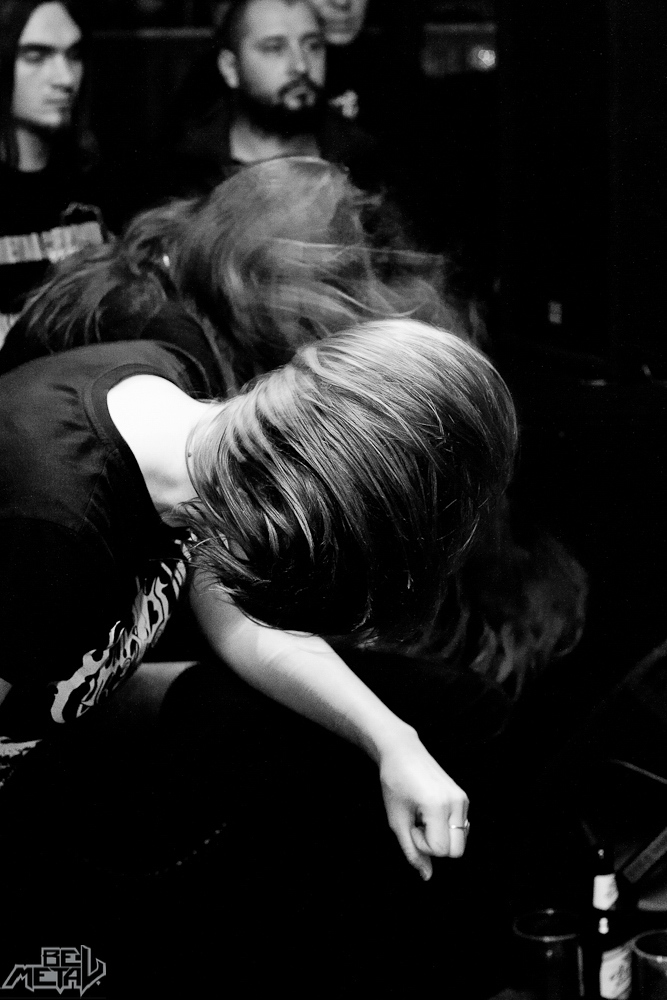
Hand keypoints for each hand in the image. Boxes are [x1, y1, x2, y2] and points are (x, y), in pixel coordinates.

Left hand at [378, 726, 468, 880]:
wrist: (402, 751)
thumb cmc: (394, 783)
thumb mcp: (396, 820)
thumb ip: (411, 852)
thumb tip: (426, 877)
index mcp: (438, 806)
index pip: (441, 850)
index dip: (422, 845)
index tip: (411, 826)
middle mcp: (456, 802)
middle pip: (457, 851)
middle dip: (435, 845)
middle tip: (418, 824)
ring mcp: (463, 799)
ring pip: (461, 841)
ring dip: (441, 836)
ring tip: (423, 817)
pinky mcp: (463, 797)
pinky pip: (461, 828)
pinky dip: (447, 828)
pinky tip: (431, 812)